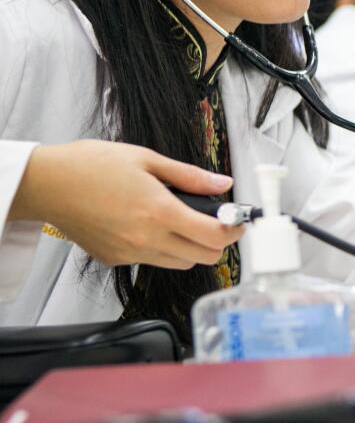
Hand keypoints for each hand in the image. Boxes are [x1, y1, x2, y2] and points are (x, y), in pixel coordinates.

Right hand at [10, 140, 243, 268]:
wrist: (47, 184)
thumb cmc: (91, 166)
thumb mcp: (147, 159)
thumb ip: (190, 176)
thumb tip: (222, 184)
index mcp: (160, 212)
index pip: (214, 237)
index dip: (234, 231)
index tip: (239, 222)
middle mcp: (147, 239)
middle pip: (204, 258)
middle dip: (217, 241)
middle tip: (215, 221)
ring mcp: (131, 253)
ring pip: (181, 263)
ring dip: (191, 248)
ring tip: (183, 222)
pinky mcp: (116, 259)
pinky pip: (153, 261)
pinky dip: (163, 249)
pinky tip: (151, 227)